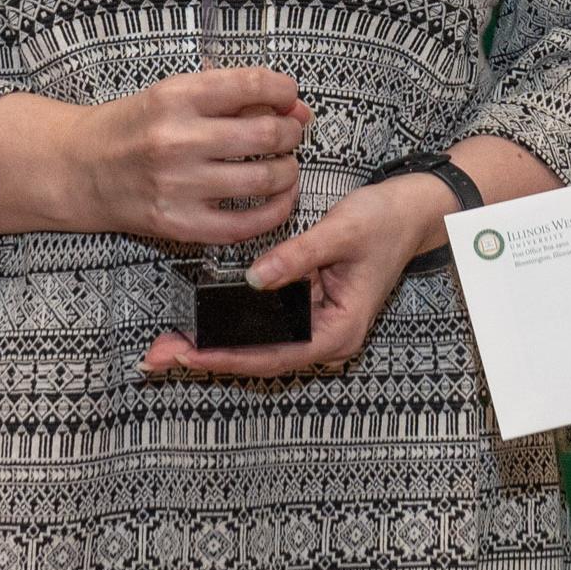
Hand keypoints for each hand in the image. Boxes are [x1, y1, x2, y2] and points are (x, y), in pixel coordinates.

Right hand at [72, 65, 311, 246]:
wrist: (80, 169)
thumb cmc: (133, 127)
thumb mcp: (175, 94)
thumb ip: (233, 96)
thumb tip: (297, 107)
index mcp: (175, 98)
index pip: (252, 84)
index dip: (284, 89)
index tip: (289, 96)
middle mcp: (176, 140)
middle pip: (266, 134)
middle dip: (291, 132)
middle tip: (289, 134)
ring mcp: (177, 186)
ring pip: (263, 179)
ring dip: (288, 171)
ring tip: (284, 166)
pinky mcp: (178, 224)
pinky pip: (245, 224)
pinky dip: (274, 212)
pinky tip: (279, 200)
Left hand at [140, 172, 452, 381]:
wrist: (414, 210)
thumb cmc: (385, 221)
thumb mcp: (340, 233)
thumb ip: (297, 257)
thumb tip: (253, 278)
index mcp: (339, 330)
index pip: (274, 355)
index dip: (228, 357)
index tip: (188, 355)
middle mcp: (326, 338)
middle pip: (260, 359)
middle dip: (209, 358)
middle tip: (157, 356)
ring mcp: (316, 326)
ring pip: (258, 347)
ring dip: (215, 345)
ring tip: (167, 345)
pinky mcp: (308, 310)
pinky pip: (264, 328)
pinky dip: (232, 326)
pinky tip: (201, 323)